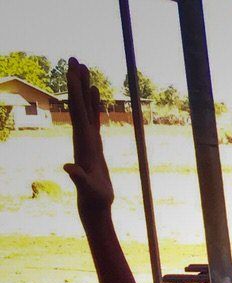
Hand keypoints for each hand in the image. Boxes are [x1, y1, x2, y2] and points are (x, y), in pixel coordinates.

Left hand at [62, 58, 112, 210]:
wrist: (94, 205)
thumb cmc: (93, 197)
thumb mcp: (87, 187)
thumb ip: (77, 176)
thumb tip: (67, 167)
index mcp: (82, 141)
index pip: (77, 110)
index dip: (75, 90)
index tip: (73, 70)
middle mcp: (81, 137)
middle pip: (78, 104)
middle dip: (76, 82)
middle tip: (75, 59)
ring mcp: (87, 140)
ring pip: (86, 109)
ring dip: (85, 89)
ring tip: (85, 70)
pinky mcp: (94, 145)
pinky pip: (94, 119)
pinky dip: (94, 105)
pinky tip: (96, 95)